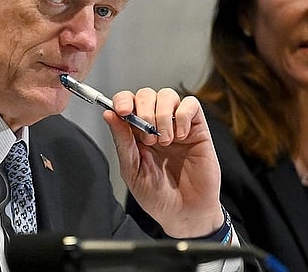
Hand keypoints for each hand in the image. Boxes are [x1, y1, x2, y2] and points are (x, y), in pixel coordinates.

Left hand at [104, 87, 223, 237]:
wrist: (184, 213)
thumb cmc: (158, 197)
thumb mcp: (132, 170)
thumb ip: (122, 141)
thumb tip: (109, 114)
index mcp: (135, 134)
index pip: (127, 102)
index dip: (123, 100)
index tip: (123, 111)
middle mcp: (155, 125)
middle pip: (147, 94)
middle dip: (144, 111)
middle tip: (148, 138)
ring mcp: (177, 125)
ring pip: (168, 95)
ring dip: (163, 115)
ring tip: (165, 141)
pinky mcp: (198, 129)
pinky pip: (191, 104)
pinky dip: (183, 116)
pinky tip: (181, 137)